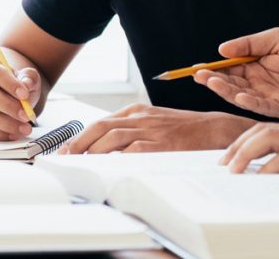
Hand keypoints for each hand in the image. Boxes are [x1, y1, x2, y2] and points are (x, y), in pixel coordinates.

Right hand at [0, 54, 41, 140]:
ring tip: (25, 128)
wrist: (4, 94)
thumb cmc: (15, 85)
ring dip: (7, 124)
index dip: (11, 84)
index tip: (25, 95)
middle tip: (26, 115)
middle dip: (9, 107)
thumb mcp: (26, 77)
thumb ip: (29, 78)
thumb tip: (27, 84)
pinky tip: (14, 134)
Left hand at [58, 104, 254, 153]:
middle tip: (65, 157)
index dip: (80, 136)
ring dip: (92, 151)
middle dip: (78, 143)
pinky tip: (106, 166)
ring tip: (80, 163)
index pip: (100, 122)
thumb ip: (132, 131)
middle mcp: (140, 118)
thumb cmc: (184, 129)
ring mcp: (150, 130)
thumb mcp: (154, 123)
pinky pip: (133, 150)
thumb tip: (106, 147)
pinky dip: (117, 158)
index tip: (66, 149)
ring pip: (112, 137)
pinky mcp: (161, 144)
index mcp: (136, 111)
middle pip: (100, 127)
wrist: (214, 130)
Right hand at [193, 28, 278, 119]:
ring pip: (242, 96)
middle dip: (214, 81)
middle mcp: (258, 85)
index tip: (197, 69)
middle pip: (231, 84)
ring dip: (227, 91)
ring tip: (214, 83)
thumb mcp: (277, 39)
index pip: (229, 69)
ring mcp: (269, 98)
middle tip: (200, 77)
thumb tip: (221, 49)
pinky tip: (241, 95)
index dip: (213, 69)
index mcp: (255, 67)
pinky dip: (250, 103)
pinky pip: (263, 107)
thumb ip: (250, 43)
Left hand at [220, 119, 278, 181]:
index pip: (271, 129)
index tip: (232, 155)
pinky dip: (272, 165)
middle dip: (237, 145)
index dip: (248, 140)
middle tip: (220, 163)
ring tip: (230, 169)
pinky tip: (259, 174)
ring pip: (269, 139)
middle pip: (262, 130)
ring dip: (245, 152)